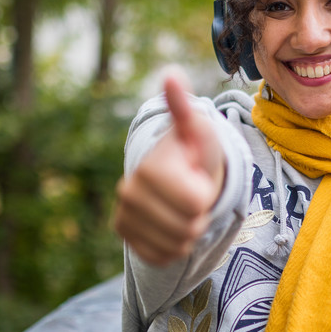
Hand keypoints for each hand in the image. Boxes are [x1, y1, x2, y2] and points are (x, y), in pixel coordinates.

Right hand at [113, 73, 225, 265]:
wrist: (173, 176)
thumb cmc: (192, 153)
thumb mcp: (198, 132)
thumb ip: (185, 109)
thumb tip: (171, 74)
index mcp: (149, 169)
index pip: (197, 203)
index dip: (206, 193)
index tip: (196, 177)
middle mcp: (128, 193)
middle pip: (189, 228)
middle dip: (199, 215)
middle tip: (190, 193)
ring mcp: (124, 217)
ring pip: (178, 246)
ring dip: (189, 231)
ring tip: (182, 207)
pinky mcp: (126, 237)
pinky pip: (163, 257)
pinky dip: (175, 246)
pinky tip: (171, 224)